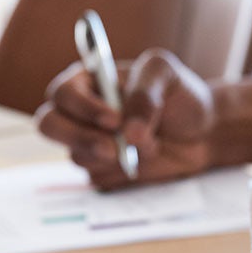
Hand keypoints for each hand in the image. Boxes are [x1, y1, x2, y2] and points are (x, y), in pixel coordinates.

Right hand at [34, 48, 214, 189]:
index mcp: (88, 81)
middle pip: (49, 125)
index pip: (63, 93)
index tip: (115, 119)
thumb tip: (128, 131)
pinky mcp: (99, 169)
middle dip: (80, 138)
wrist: (201, 133)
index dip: (83, 107)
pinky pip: (96, 177)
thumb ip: (145, 92)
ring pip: (76, 155)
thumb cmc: (179, 96)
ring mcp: (87, 143)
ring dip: (114, 156)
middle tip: (114, 148)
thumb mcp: (166, 75)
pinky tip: (142, 161)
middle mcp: (80, 112)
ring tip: (150, 146)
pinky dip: (121, 172)